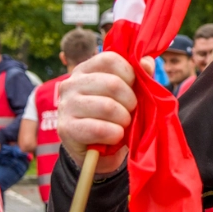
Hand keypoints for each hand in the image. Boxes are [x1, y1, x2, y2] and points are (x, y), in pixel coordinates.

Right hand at [56, 51, 135, 173]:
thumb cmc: (113, 117)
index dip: (129, 74)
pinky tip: (115, 136)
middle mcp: (71, 83)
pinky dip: (115, 134)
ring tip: (122, 125)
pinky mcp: (66, 128)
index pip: (110, 59)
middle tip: (130, 112)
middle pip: (113, 83)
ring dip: (124, 120)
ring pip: (108, 107)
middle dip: (130, 101)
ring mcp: (66, 105)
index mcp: (85, 69)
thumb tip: (147, 62)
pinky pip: (99, 129)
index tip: (133, 88)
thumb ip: (139, 76)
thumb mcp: (128, 95)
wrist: (95, 152)